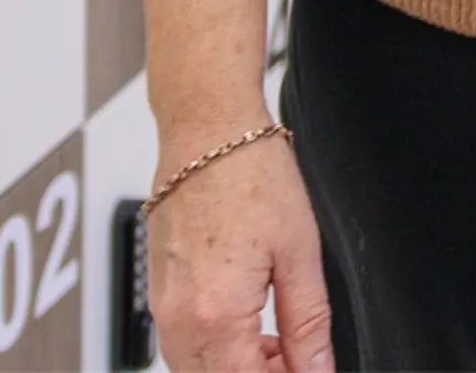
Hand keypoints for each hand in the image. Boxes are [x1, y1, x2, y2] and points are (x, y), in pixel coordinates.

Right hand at [146, 130, 332, 371]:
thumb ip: (308, 323)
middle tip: (300, 359)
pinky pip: (182, 345)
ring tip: (282, 344)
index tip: (310, 370)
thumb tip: (317, 369)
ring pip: (195, 370)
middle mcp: (178, 318)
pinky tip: (252, 329)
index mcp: (215, 314)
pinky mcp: (158, 292)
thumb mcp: (300, 252)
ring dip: (238, 368)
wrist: (206, 128)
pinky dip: (217, 351)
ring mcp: (162, 306)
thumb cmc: (250, 173)